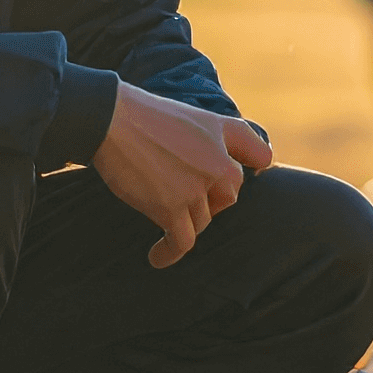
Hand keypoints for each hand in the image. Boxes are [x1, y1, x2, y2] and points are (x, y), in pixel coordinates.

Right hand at [93, 83, 272, 267]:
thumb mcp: (191, 115)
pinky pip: (183, 241)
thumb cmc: (144, 117)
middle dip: (210, 201)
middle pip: (228, 196)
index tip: (246, 175)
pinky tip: (158, 257)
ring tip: (167, 226)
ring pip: (203, 220)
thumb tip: (222, 171)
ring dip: (186, 223)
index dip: (255, 167)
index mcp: (224, 132)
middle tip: (182, 198)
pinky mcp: (171, 208)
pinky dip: (169, 252)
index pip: (261, 156)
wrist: (111, 120)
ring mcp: (196, 187)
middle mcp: (218, 161)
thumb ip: (215, 138)